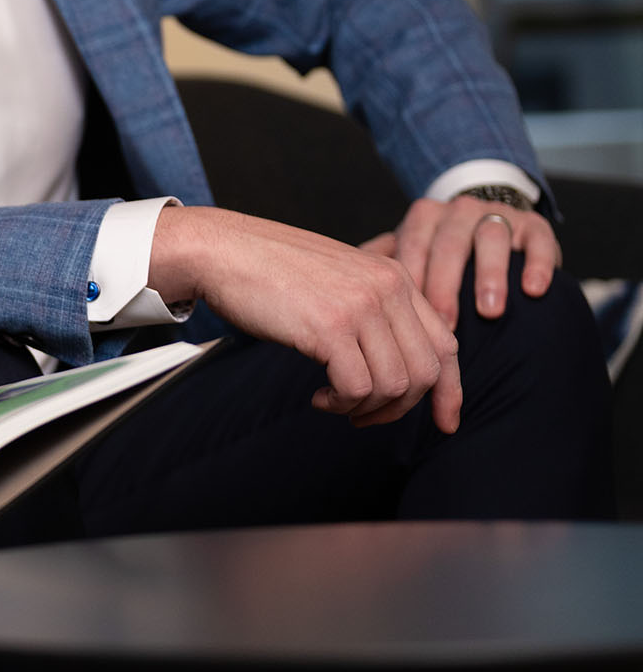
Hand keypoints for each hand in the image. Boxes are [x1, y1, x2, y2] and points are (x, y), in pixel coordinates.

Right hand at [150, 206, 461, 432]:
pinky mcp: (330, 327)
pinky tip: (319, 396)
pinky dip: (341, 404)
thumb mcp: (338, 278)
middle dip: (400, 408)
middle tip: (365, 416)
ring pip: (395, 385)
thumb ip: (373, 306)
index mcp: (393, 276)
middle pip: (427, 372)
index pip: (445, 344)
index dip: (450, 390)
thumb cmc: (269, 268)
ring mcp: (360, 306)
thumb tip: (397, 359)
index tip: (443, 421)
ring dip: (366, 408)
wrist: (221, 249)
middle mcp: (386, 288)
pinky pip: (358, 388)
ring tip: (335, 402)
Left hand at [359, 195, 559, 326]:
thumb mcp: (409, 251)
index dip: (411, 278)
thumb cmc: (438, 251)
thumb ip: (380, 265)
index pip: (412, 243)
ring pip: (492, 237)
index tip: (407, 316)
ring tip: (488, 311)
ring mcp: (498, 215)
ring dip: (489, 275)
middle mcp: (459, 210)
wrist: (486, 220)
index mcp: (425, 216)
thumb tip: (343, 293)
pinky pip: (538, 241)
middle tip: (446, 324)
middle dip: (446, 284)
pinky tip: (533, 290)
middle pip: (449, 243)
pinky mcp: (536, 225)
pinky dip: (536, 264)